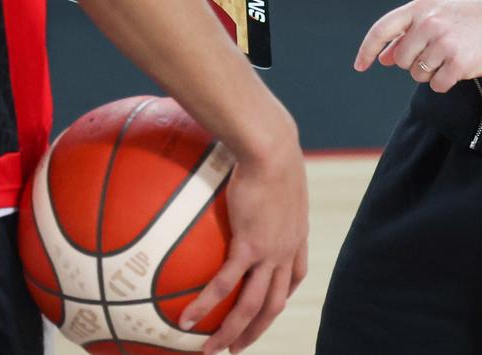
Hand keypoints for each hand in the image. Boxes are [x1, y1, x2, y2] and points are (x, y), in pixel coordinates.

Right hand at [179, 139, 309, 353]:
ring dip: (232, 332)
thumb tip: (235, 168)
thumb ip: (258, 178)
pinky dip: (206, 305)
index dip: (283, 292)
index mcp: (295, 233)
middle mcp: (287, 248)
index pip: (295, 275)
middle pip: (274, 302)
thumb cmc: (270, 146)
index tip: (271, 304)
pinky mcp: (250, 246)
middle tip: (237, 346)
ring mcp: (270, 251)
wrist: (272, 146)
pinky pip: (224, 284)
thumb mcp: (272, 167)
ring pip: (253, 305)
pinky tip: (186, 319)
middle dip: (257, 329)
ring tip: (210, 350)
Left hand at [354, 0, 481, 93]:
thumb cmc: (469, 17)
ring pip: (418, 74)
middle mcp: (428, 23)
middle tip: (437, 52)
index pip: (382, 29)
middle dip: (414, 62)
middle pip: (400, 60)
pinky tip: (461, 66)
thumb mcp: (436, 13)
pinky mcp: (458, 63)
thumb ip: (407, 33)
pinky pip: (437, 85)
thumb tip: (383, 57)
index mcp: (420, 7)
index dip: (367, 50)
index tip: (360, 66)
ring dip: (432, 72)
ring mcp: (443, 43)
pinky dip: (446, 81)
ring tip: (452, 56)